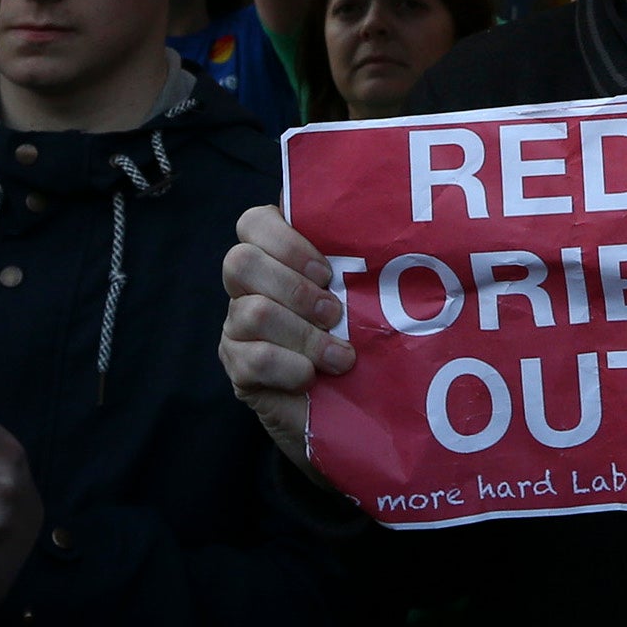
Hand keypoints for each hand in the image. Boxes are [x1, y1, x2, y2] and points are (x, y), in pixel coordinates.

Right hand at [219, 205, 353, 472]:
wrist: (353, 404)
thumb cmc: (363, 334)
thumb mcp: (366, 292)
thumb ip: (360, 261)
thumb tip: (389, 237)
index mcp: (277, 253)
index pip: (255, 222)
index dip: (288, 242)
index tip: (328, 271)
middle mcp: (249, 285)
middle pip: (240, 262)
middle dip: (295, 288)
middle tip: (335, 314)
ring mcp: (237, 326)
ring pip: (252, 312)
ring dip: (305, 335)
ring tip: (341, 356)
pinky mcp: (238, 368)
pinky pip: (253, 359)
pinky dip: (291, 367)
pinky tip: (312, 376)